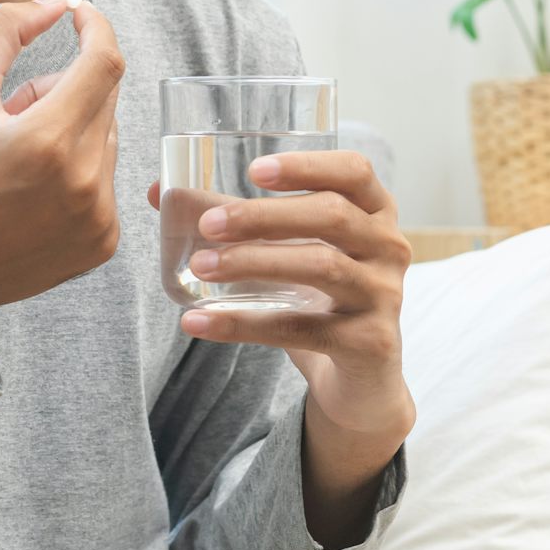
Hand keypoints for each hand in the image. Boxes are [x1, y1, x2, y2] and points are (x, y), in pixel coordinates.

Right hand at [0, 0, 123, 325]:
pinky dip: (78, 171)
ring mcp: (98, 217)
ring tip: (19, 158)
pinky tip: (33, 193)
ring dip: (72, 129)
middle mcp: (83, 182)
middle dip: (66, 87)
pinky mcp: (103, 242)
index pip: (104, 62)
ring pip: (106, 138)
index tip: (80, 14)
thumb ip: (7, 31)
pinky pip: (106, 180)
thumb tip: (58, 1)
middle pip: (104, 98)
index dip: (96, 27)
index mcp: (47, 141)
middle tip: (15, 110)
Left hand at [144, 150, 415, 439]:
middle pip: (332, 216)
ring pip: (321, 267)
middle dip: (265, 216)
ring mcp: (384, 296)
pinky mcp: (370, 343)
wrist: (360, 383)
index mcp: (374, 212)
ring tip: (201, 266)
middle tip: (209, 225)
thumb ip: (233, 220)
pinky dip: (244, 325)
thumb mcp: (286, 252)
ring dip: (254, 263)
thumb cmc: (319, 299)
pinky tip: (198, 321)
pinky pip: (303, 329)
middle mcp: (389, 247)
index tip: (253, 171)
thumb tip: (160, 191)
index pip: (354, 171)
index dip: (307, 166)